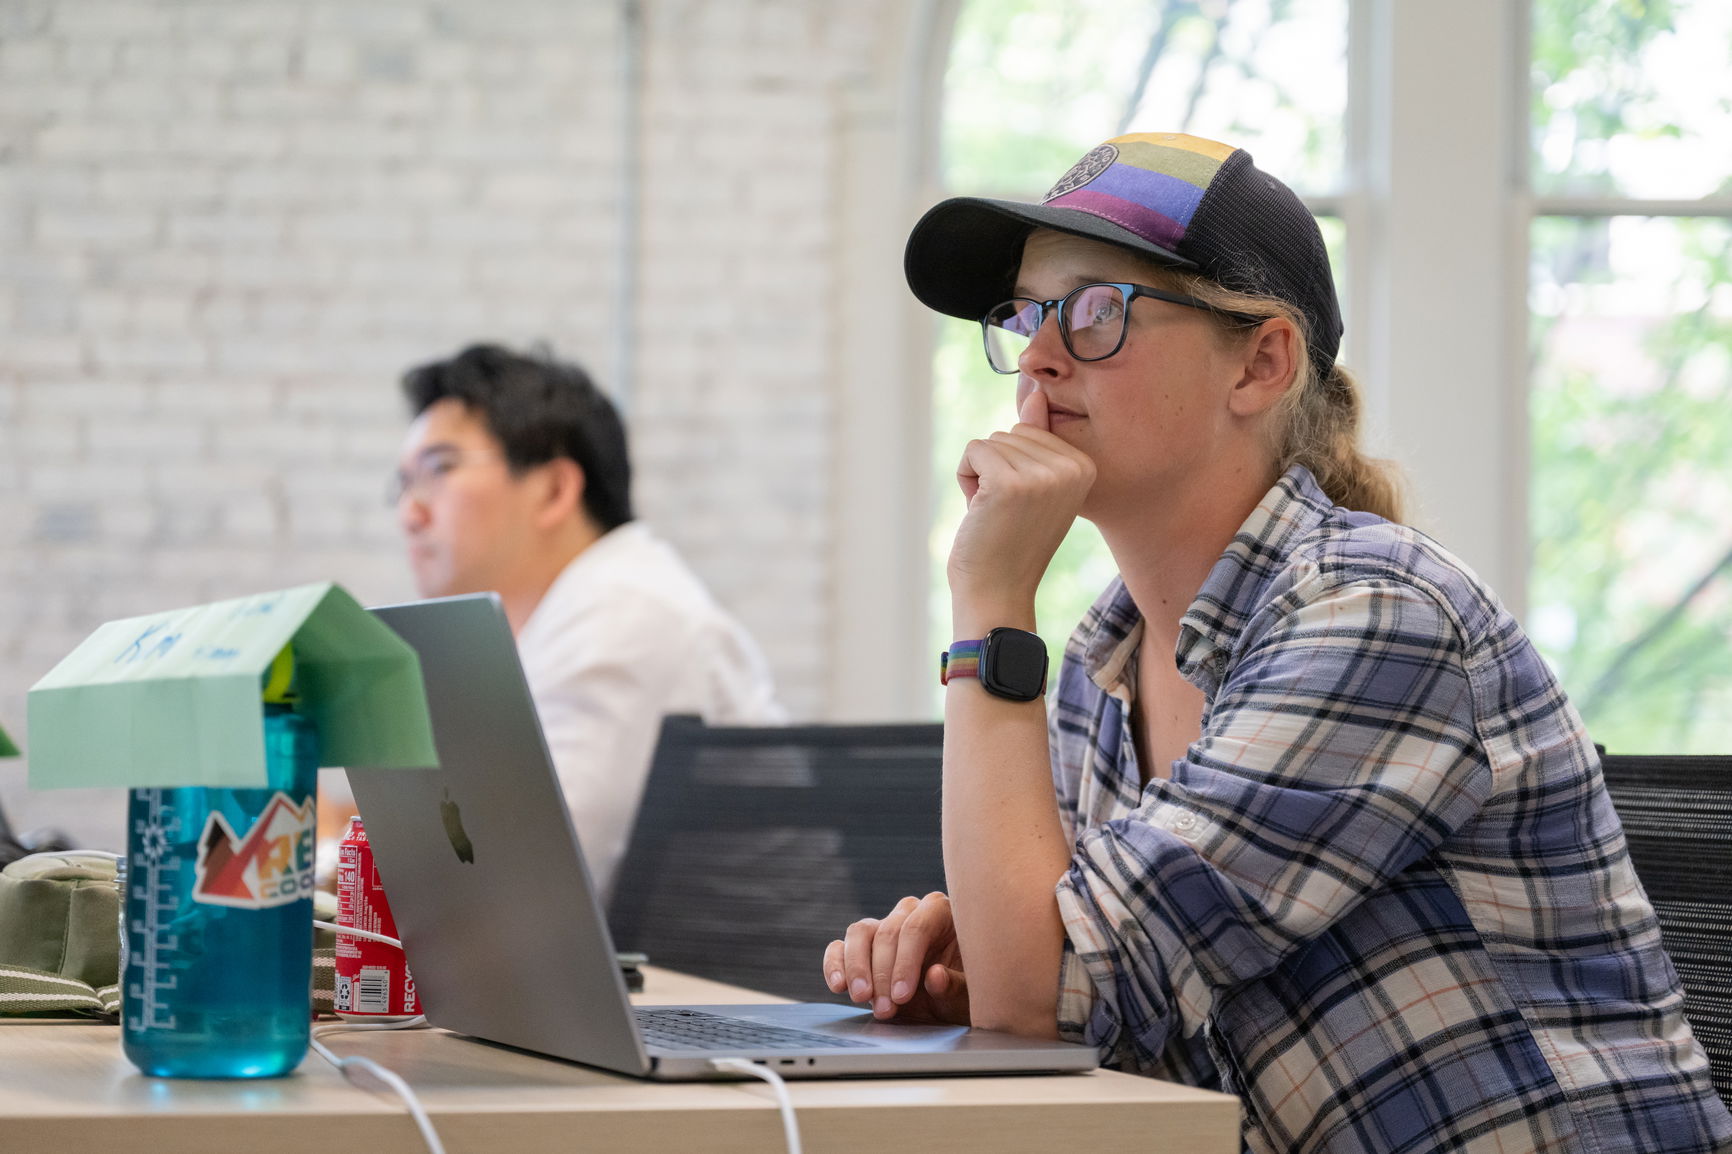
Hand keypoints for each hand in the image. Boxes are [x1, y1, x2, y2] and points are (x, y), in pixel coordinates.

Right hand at [823, 892, 968, 1024]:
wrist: (951, 1002)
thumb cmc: (967, 991)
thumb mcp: (969, 995)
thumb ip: (955, 986)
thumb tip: (934, 976)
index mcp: (940, 912)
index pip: (916, 928)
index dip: (905, 962)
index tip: (901, 995)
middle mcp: (910, 912)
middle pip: (887, 933)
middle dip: (883, 974)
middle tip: (885, 1008)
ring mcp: (883, 925)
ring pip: (859, 934)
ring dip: (857, 968)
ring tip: (861, 998)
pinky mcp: (862, 945)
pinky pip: (840, 947)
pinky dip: (835, 965)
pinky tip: (839, 985)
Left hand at [949, 390, 1095, 614]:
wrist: (998, 591)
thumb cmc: (1011, 541)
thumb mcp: (1034, 486)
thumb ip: (1038, 441)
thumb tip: (1037, 396)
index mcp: (1085, 467)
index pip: (1032, 430)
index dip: (1014, 465)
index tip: (1023, 504)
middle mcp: (1070, 469)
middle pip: (1011, 432)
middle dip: (995, 468)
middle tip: (1005, 512)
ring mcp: (1042, 476)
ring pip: (990, 441)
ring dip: (980, 477)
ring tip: (995, 515)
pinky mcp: (1010, 483)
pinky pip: (973, 450)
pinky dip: (966, 478)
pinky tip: (979, 511)